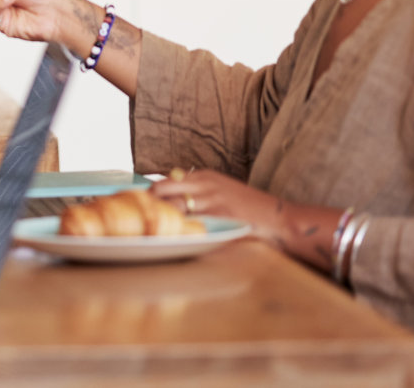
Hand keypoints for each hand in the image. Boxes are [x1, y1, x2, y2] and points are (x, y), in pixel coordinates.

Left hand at [150, 169, 288, 247]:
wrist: (277, 218)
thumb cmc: (246, 208)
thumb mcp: (219, 190)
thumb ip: (196, 191)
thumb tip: (168, 195)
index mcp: (202, 176)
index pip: (164, 180)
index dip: (149, 194)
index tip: (136, 205)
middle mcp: (203, 184)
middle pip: (161, 188)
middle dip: (148, 203)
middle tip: (138, 218)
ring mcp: (210, 200)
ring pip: (172, 205)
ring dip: (159, 217)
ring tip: (149, 230)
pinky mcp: (218, 216)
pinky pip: (189, 222)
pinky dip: (176, 229)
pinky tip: (169, 238)